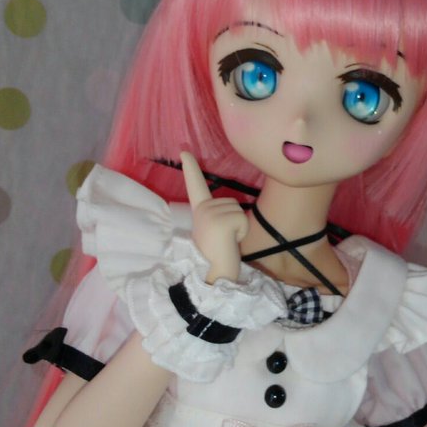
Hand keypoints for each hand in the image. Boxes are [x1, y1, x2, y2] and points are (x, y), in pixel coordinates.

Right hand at [181, 151, 248, 282]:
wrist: (214, 275)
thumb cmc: (219, 255)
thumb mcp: (215, 230)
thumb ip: (219, 216)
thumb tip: (232, 214)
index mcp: (199, 211)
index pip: (194, 185)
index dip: (191, 168)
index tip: (184, 152)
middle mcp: (201, 210)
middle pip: (232, 202)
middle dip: (235, 220)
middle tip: (224, 239)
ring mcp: (209, 214)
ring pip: (238, 210)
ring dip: (239, 227)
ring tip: (227, 241)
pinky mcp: (220, 220)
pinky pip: (242, 219)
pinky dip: (242, 232)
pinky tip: (230, 243)